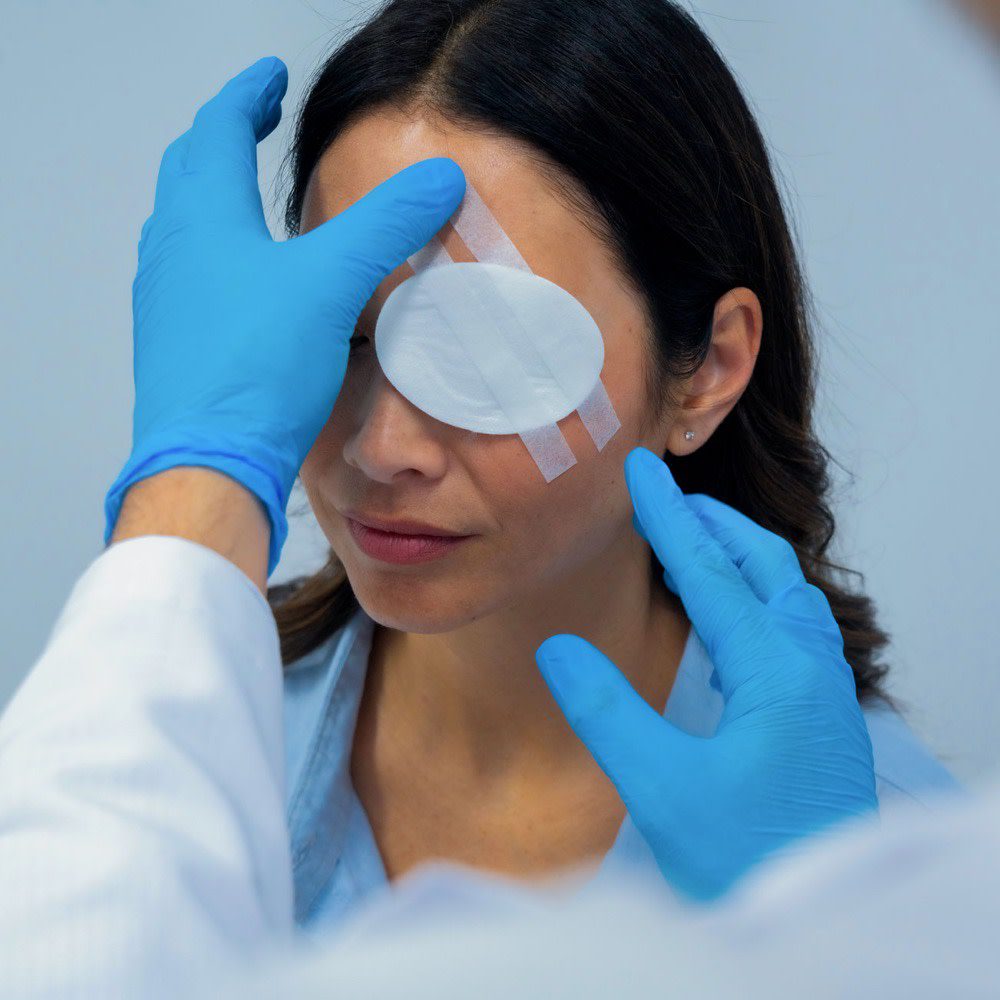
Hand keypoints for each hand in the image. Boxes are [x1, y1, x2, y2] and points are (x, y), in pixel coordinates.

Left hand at [103, 56, 465, 575]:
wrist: (210, 461)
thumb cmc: (259, 364)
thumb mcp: (332, 283)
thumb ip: (387, 224)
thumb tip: (442, 175)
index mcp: (204, 219)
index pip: (218, 131)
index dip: (248, 97)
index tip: (270, 79)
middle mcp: (173, 251)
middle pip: (190, 173)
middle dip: (223, 139)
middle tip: (253, 123)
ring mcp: (165, 301)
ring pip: (185, 228)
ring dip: (213, 198)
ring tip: (246, 198)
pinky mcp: (174, 345)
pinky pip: (190, 277)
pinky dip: (215, 254)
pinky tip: (243, 284)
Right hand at [534, 445, 877, 901]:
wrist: (815, 911)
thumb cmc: (744, 858)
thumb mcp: (659, 785)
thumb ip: (605, 709)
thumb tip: (557, 647)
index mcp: (774, 670)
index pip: (710, 571)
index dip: (667, 517)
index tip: (640, 469)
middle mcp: (811, 667)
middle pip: (766, 566)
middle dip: (715, 523)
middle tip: (666, 497)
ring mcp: (826, 692)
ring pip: (789, 595)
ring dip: (742, 558)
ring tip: (697, 545)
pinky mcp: (825, 717)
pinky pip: (797, 628)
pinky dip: (760, 598)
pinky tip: (735, 621)